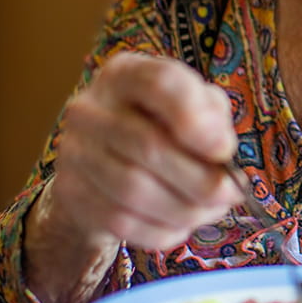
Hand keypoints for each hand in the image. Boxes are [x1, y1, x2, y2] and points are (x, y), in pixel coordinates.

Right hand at [24, 53, 241, 302]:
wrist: (106, 159)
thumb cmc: (163, 124)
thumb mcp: (194, 106)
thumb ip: (213, 119)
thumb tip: (221, 152)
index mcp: (125, 73)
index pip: (158, 83)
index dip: (195, 118)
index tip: (224, 149)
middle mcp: (90, 108)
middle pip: (147, 146)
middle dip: (200, 179)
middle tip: (231, 193)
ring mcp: (74, 152)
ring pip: (134, 191)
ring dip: (185, 209)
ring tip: (211, 210)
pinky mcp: (70, 192)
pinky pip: (121, 222)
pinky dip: (161, 229)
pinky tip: (181, 223)